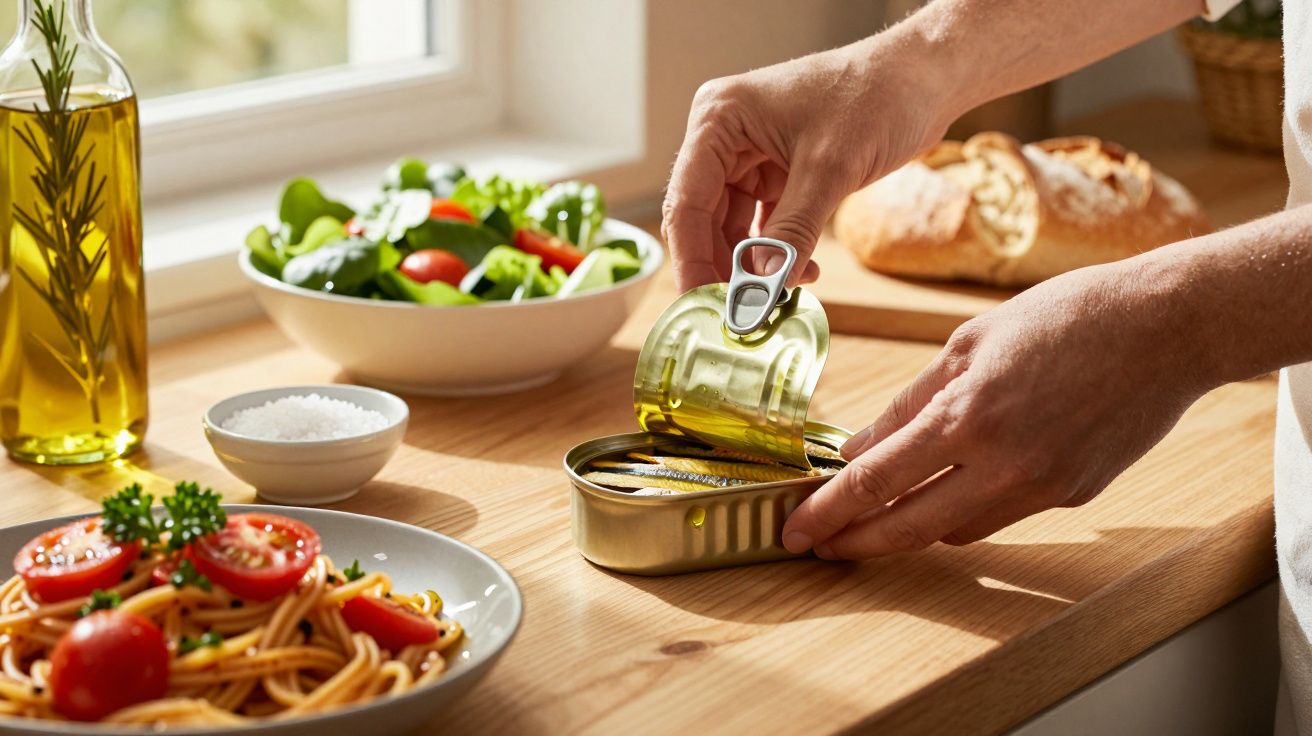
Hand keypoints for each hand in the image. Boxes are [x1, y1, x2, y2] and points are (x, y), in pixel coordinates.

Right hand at [661, 38, 956, 291]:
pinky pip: (764, 225)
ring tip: (779, 296)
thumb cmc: (878, 96)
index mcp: (720, 119)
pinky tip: (801, 274)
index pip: (686, 201)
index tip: (702, 305)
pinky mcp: (778, 172)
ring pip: (733, 227)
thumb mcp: (830, 169)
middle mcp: (725, 136)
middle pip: (703, 219)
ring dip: (754, 266)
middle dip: (725, 267)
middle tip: (742, 313)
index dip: (691, 258)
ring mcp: (750, 155)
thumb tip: (759, 290)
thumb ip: (791, 233)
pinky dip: (777, 253)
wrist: (926, 78)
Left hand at [781, 259, 1214, 558]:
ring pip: (955, 531)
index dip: (826, 512)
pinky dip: (967, 509)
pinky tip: (953, 488)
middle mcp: (1003, 465)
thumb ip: (910, 402)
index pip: (874, 482)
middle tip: (819, 546)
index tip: (795, 530)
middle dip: (855, 543)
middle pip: (908, 528)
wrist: (1167, 328)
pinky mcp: (1073, 497)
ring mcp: (1043, 489)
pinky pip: (1001, 517)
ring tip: (876, 516)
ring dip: (910, 527)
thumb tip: (860, 446)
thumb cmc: (1066, 317)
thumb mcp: (969, 342)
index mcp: (967, 416)